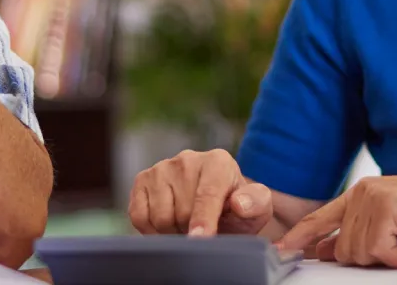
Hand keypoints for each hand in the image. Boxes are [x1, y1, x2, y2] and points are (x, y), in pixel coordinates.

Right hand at [128, 149, 272, 236]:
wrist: (215, 207)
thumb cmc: (236, 210)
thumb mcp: (256, 209)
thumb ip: (256, 203)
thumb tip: (239, 203)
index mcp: (218, 161)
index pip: (207, 194)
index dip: (203, 220)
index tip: (200, 238)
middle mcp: (187, 159)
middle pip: (182, 211)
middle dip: (192, 230)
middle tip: (203, 230)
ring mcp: (161, 168)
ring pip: (160, 217)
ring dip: (173, 231)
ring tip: (187, 225)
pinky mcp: (141, 180)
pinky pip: (139, 216)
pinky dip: (152, 230)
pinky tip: (169, 224)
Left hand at [277, 173, 396, 267]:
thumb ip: (363, 236)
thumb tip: (329, 252)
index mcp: (361, 194)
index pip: (321, 218)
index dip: (300, 236)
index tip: (282, 251)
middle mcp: (361, 192)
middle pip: (343, 249)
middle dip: (372, 260)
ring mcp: (372, 197)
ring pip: (358, 252)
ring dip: (390, 258)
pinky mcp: (386, 207)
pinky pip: (379, 251)